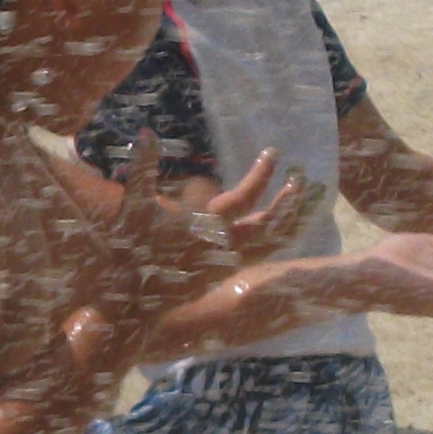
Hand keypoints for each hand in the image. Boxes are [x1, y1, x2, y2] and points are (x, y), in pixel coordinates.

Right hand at [89, 139, 295, 323]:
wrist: (131, 300)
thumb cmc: (132, 252)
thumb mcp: (134, 209)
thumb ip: (142, 171)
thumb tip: (146, 133)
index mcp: (206, 228)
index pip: (244, 198)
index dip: (261, 175)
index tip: (273, 154)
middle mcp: (223, 248)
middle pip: (269, 226)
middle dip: (288, 201)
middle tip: (299, 179)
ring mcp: (227, 264)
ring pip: (270, 245)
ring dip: (288, 223)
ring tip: (301, 203)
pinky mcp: (225, 275)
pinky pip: (260, 256)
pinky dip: (277, 240)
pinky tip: (280, 228)